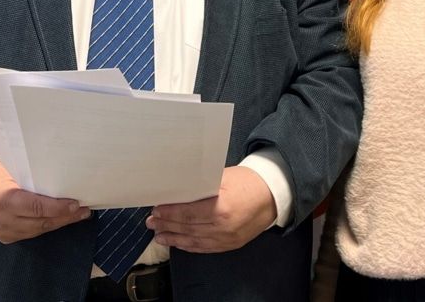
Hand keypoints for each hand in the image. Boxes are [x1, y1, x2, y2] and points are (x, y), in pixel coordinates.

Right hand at [0, 159, 89, 242]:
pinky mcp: (7, 238)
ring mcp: (5, 232)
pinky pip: (33, 233)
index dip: (59, 208)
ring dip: (60, 222)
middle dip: (66, 217)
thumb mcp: (11, 170)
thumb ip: (33, 178)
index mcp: (4, 200)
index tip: (76, 204)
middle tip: (84, 210)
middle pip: (42, 222)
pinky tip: (60, 219)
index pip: (38, 207)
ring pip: (40, 230)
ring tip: (78, 215)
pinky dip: (47, 225)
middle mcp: (4, 220)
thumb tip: (63, 178)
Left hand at [146, 166, 276, 252]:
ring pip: (194, 241)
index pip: (187, 213)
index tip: (156, 209)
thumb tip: (177, 190)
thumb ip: (201, 186)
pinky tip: (178, 243)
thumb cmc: (248, 181)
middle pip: (188, 227)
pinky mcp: (231, 245)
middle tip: (152, 222)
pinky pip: (205, 248)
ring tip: (159, 235)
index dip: (169, 212)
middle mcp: (224, 227)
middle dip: (167, 225)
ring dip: (174, 238)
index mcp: (221, 207)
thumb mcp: (223, 177)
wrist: (272, 195)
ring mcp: (228, 238)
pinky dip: (189, 246)